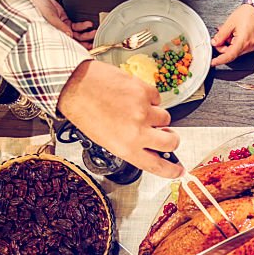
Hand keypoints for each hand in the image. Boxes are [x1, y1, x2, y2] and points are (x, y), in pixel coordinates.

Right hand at [28, 0, 95, 46]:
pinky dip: (83, 25)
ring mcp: (63, 28)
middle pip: (74, 41)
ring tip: (94, 32)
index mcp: (53, 37)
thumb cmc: (36, 9)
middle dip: (85, 42)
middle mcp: (59, 34)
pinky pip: (76, 26)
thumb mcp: (49, 17)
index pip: (67, 46)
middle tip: (94, 42)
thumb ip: (59, 25)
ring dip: (86, 34)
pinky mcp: (65, 21)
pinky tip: (88, 24)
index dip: (78, 48)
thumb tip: (69, 34)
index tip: (88, 50)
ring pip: (77, 34)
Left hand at [57, 60, 182, 177]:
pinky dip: (149, 98)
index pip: (157, 165)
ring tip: (137, 109)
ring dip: (156, 116)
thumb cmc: (84, 111)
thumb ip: (131, 145)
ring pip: (166, 118)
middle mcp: (138, 131)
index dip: (171, 170)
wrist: (74, 84)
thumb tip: (151, 147)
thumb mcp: (105, 139)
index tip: (179, 170)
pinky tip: (133, 96)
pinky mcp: (144, 91)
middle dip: (171, 139)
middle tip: (165, 134)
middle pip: (171, 142)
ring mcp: (143, 111)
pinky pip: (157, 98)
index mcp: (126, 148)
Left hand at [211, 4, 253, 65]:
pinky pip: (244, 46)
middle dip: (224, 46)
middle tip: (220, 36)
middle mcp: (250, 46)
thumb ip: (221, 35)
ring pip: (238, 49)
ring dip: (231, 42)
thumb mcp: (230, 23)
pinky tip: (237, 32)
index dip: (219, 60)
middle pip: (233, 52)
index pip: (229, 56)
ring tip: (231, 31)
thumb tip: (215, 42)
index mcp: (243, 42)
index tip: (213, 62)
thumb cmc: (249, 13)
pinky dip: (238, 41)